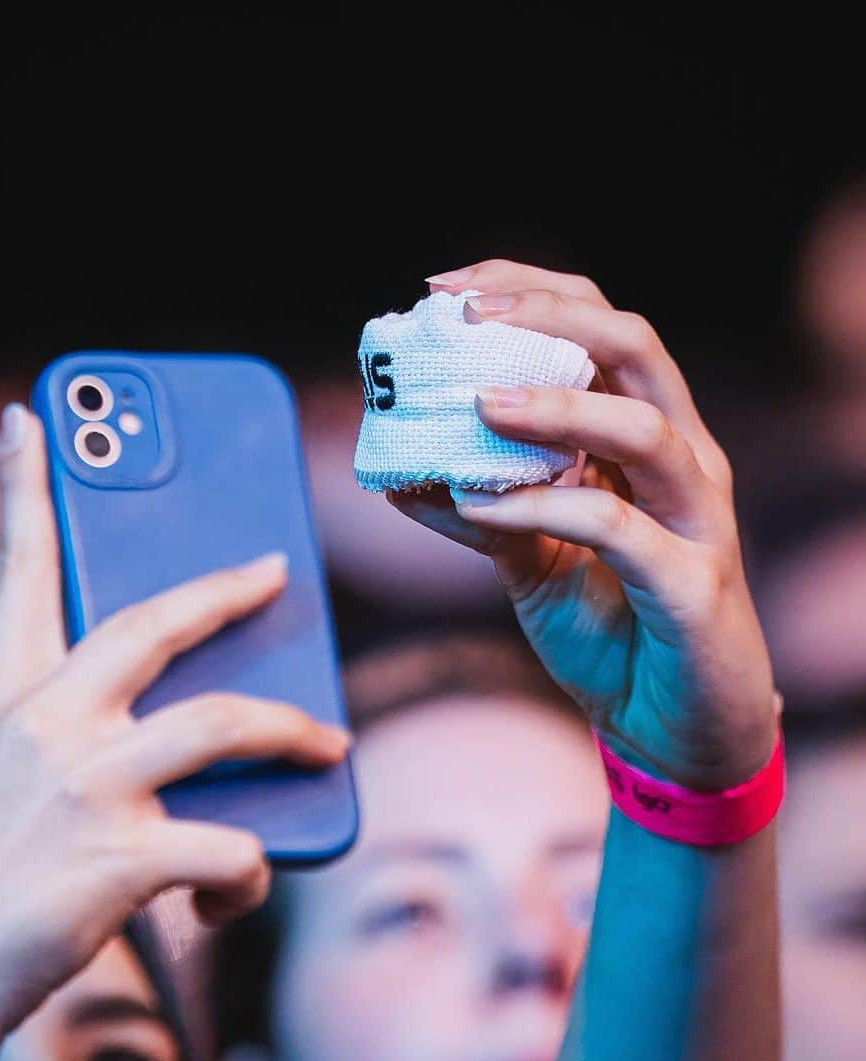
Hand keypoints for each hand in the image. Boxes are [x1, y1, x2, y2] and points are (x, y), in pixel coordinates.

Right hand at [0, 405, 349, 1032]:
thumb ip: (48, 730)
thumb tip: (154, 725)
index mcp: (0, 692)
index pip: (17, 567)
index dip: (25, 485)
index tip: (30, 419)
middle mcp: (44, 723)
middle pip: (158, 622)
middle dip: (227, 590)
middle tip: (276, 571)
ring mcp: (85, 786)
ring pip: (226, 724)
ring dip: (294, 732)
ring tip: (330, 743)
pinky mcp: (122, 858)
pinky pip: (232, 847)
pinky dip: (252, 873)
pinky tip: (235, 896)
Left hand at [391, 260, 775, 788]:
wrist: (675, 733)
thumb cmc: (613, 632)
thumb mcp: (531, 561)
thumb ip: (481, 511)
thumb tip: (400, 477)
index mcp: (648, 437)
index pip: (600, 329)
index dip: (529, 292)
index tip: (445, 287)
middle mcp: (684, 460)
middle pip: (633, 346)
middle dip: (547, 314)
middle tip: (465, 312)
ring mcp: (699, 518)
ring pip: (642, 427)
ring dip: (554, 406)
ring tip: (475, 403)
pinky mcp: (694, 584)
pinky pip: (618, 527)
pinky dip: (543, 507)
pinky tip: (481, 507)